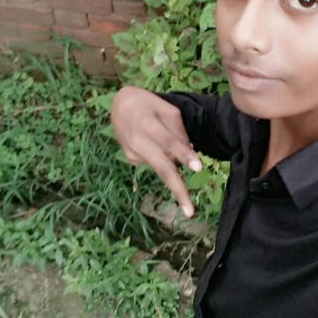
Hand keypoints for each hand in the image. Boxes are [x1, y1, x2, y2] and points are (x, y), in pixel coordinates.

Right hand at [110, 86, 201, 217]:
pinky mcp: (131, 159)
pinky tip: (152, 140)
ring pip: (162, 164)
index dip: (184, 155)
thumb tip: (189, 153)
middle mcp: (138, 142)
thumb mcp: (167, 108)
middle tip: (190, 212)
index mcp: (148, 124)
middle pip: (162, 168)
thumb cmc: (148, 104)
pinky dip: (161, 154)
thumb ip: (178, 131)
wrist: (119, 104)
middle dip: (178, 190)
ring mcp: (132, 153)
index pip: (170, 142)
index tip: (198, 168)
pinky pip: (155, 160)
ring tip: (159, 132)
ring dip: (171, 158)